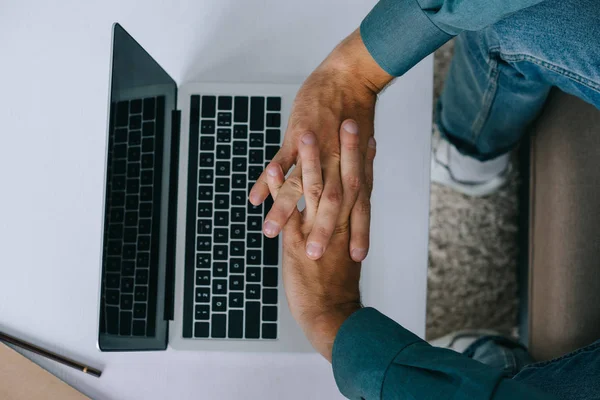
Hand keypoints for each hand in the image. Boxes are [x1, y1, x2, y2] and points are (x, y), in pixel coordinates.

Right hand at [249, 28, 391, 261]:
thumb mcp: (361, 149)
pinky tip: (255, 197)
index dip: (359, 232)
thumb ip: (356, 174)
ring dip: (284, 209)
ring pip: (301, 185)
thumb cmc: (357, 113)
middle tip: (310, 257)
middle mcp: (338, 162)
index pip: (359, 207)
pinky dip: (267, 179)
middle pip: (330, 203)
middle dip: (319, 231)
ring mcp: (318, 149)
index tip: (355, 258)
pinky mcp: (299, 136)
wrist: (350, 78)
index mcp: (355, 168)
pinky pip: (281, 160)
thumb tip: (356, 197)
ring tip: (270, 231)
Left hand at [264, 122, 376, 360]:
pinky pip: (288, 210)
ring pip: (315, 189)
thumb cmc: (338, 287)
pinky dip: (279, 188)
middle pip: (344, 180)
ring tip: (308, 132)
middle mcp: (338, 223)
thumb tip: (342, 218)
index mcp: (351, 225)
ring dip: (311, 161)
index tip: (369, 136)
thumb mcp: (344, 254)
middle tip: (349, 121)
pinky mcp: (295, 242)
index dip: (365, 161)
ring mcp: (316, 230)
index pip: (361, 187)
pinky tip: (273, 168)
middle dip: (346, 150)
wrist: (330, 315)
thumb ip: (343, 231)